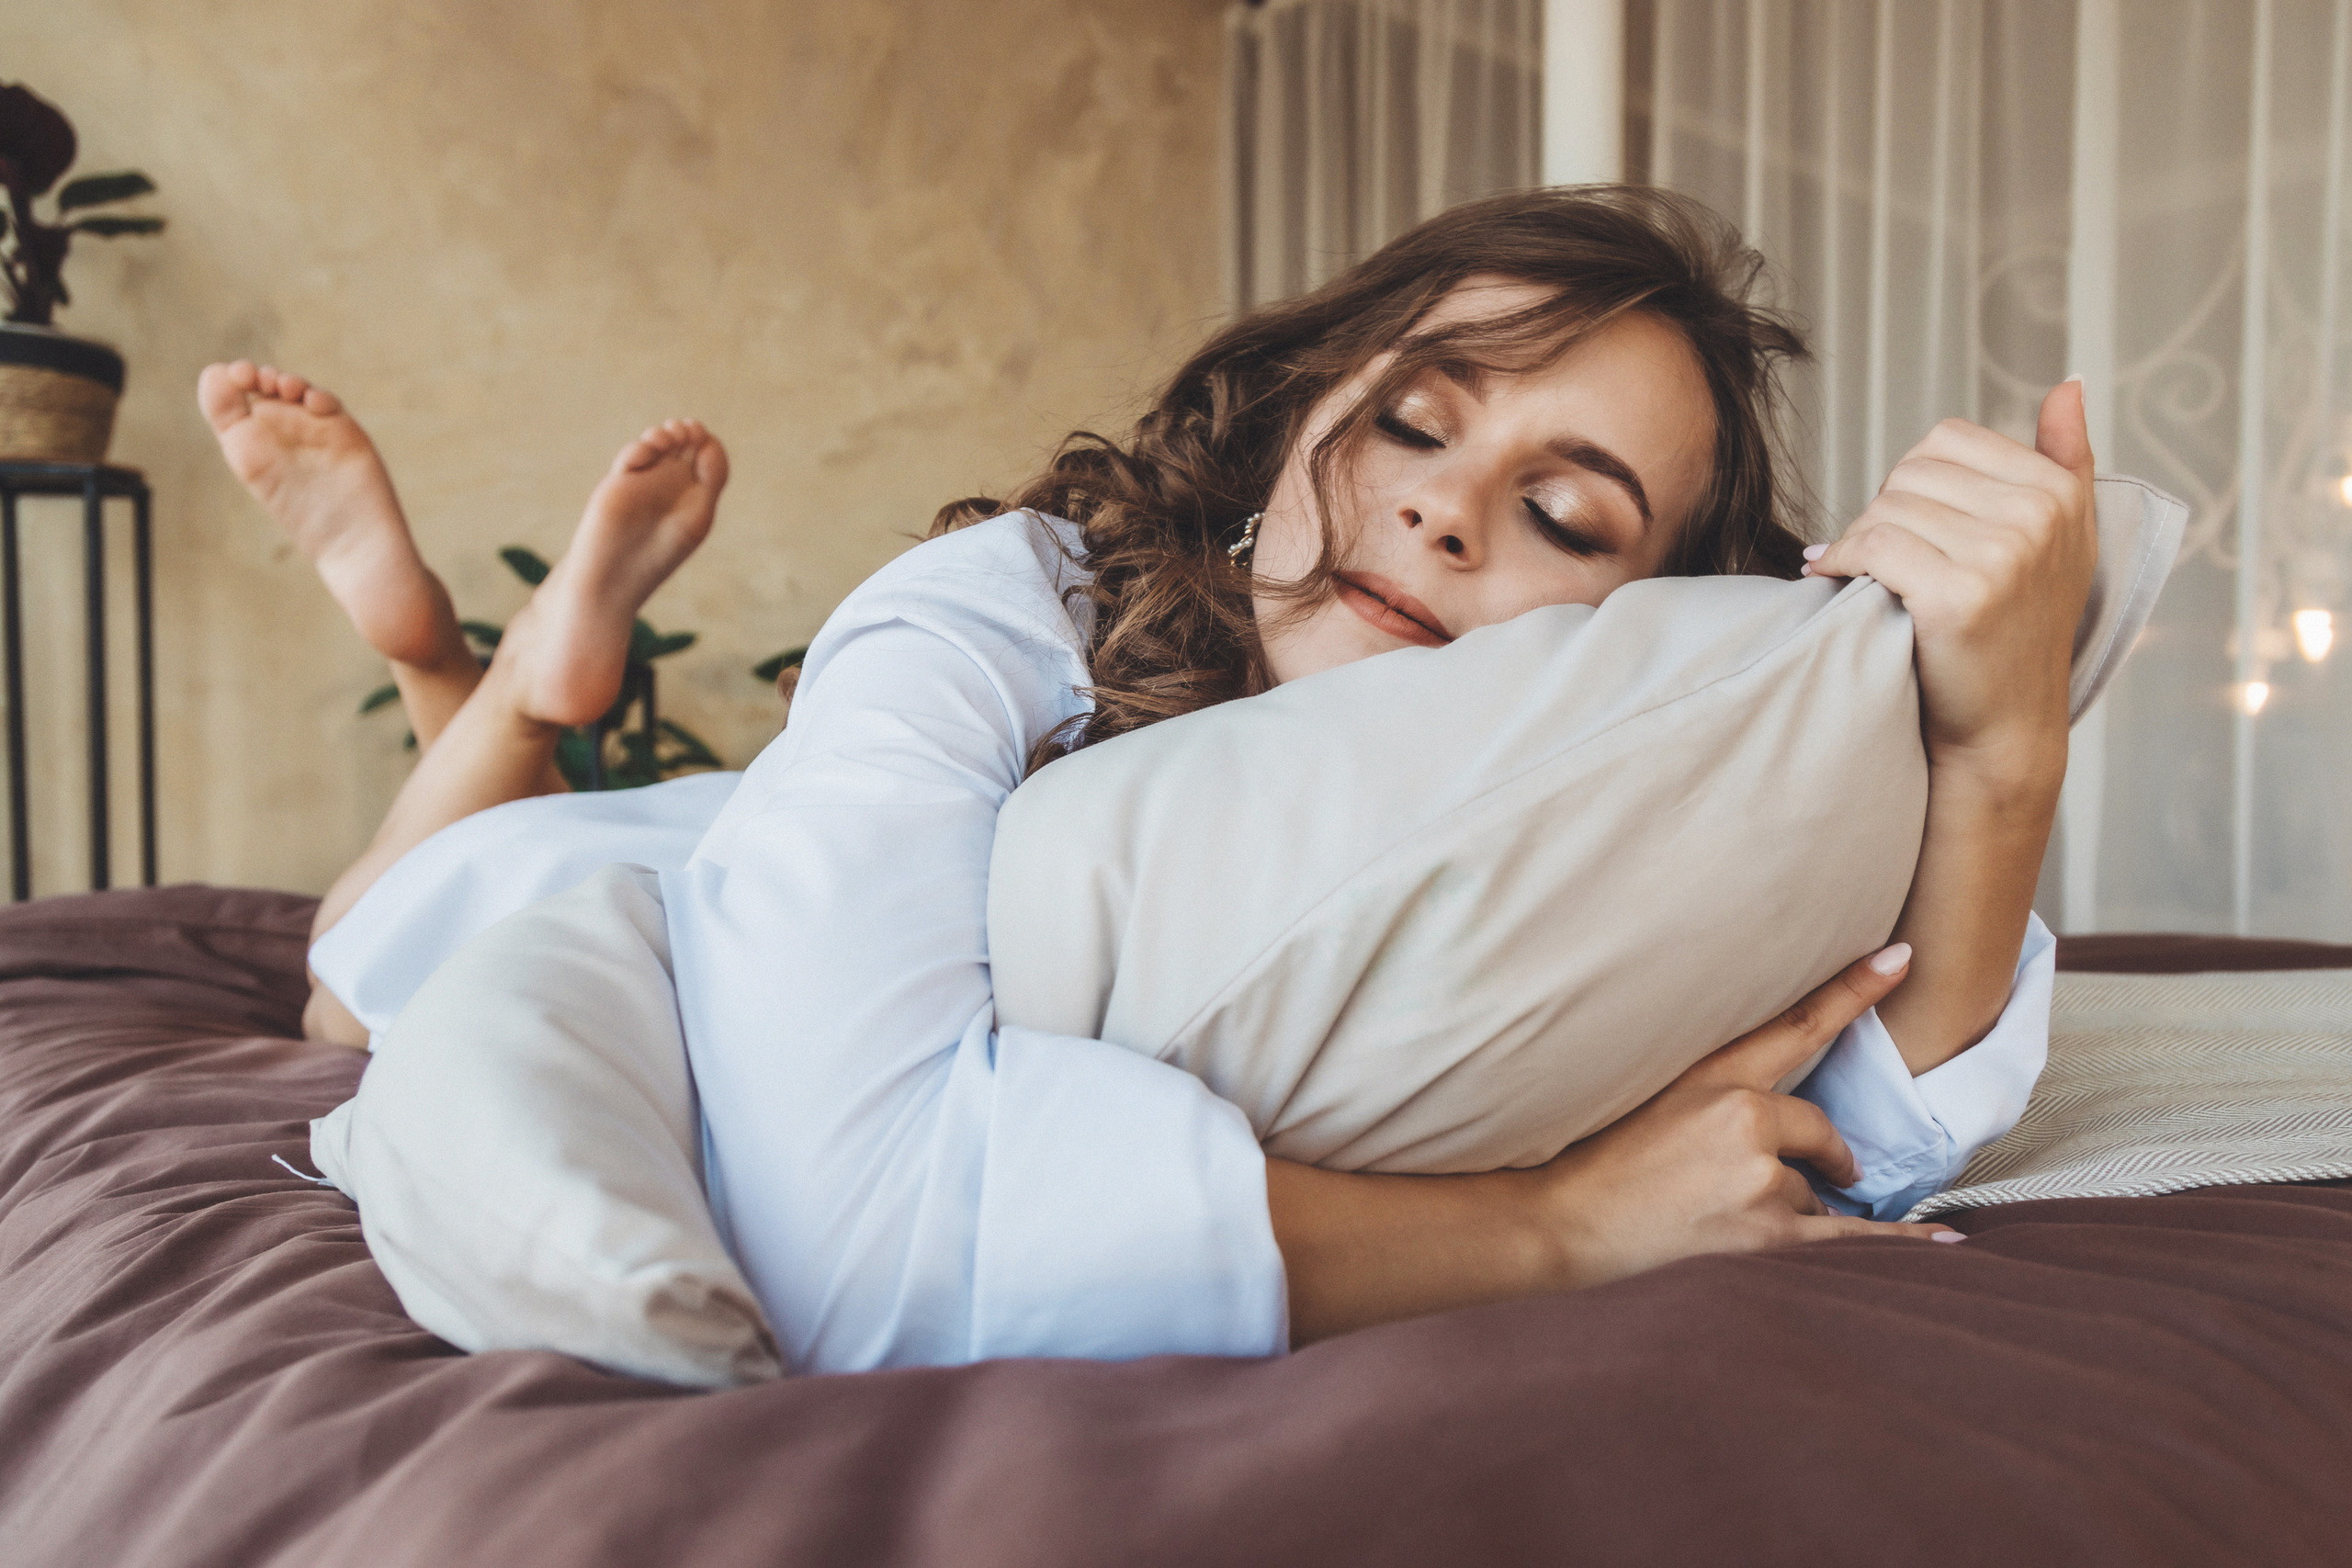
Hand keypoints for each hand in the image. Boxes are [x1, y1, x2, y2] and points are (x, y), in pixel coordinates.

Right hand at [1528, 944, 1962, 1290]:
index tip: (1901, 955)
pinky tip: (1942, 1235)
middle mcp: (1743, 1118)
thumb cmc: (1603, 1159)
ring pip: (1815, 1189)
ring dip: (1788, 1204)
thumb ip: (1718, 1086)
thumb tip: (1779, 1105)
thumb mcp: (1654, 1092)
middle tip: (1743, 1175)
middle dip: (1808, 1158)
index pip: (1800, 1024)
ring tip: (1716, 1213)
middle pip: (1819, 1134)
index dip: (1853, 989)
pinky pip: (1847, 1236)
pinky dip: (1893, 1239)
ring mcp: (1757, 1177)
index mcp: (1716, 1075)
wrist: (1563, 1220)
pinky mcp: (1764, 1231)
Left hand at [1805, 380, 2095, 782]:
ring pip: (1887, 508)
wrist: (2004, 726)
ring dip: (1859, 542)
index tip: (1909, 525)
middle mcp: (2040, 516)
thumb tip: (2068, 385)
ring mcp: (2004, 556)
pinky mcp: (1961, 596)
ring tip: (1866, 577)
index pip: (1948, 439)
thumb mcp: (2061, 540)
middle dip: (1882, 513)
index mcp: (2059, 491)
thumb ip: (2063, 459)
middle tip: (1881, 560)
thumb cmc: (2018, 630)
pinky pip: (1873, 547)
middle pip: (1910, 472)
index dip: (1912, 481)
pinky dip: (1840, 562)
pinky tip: (1835, 580)